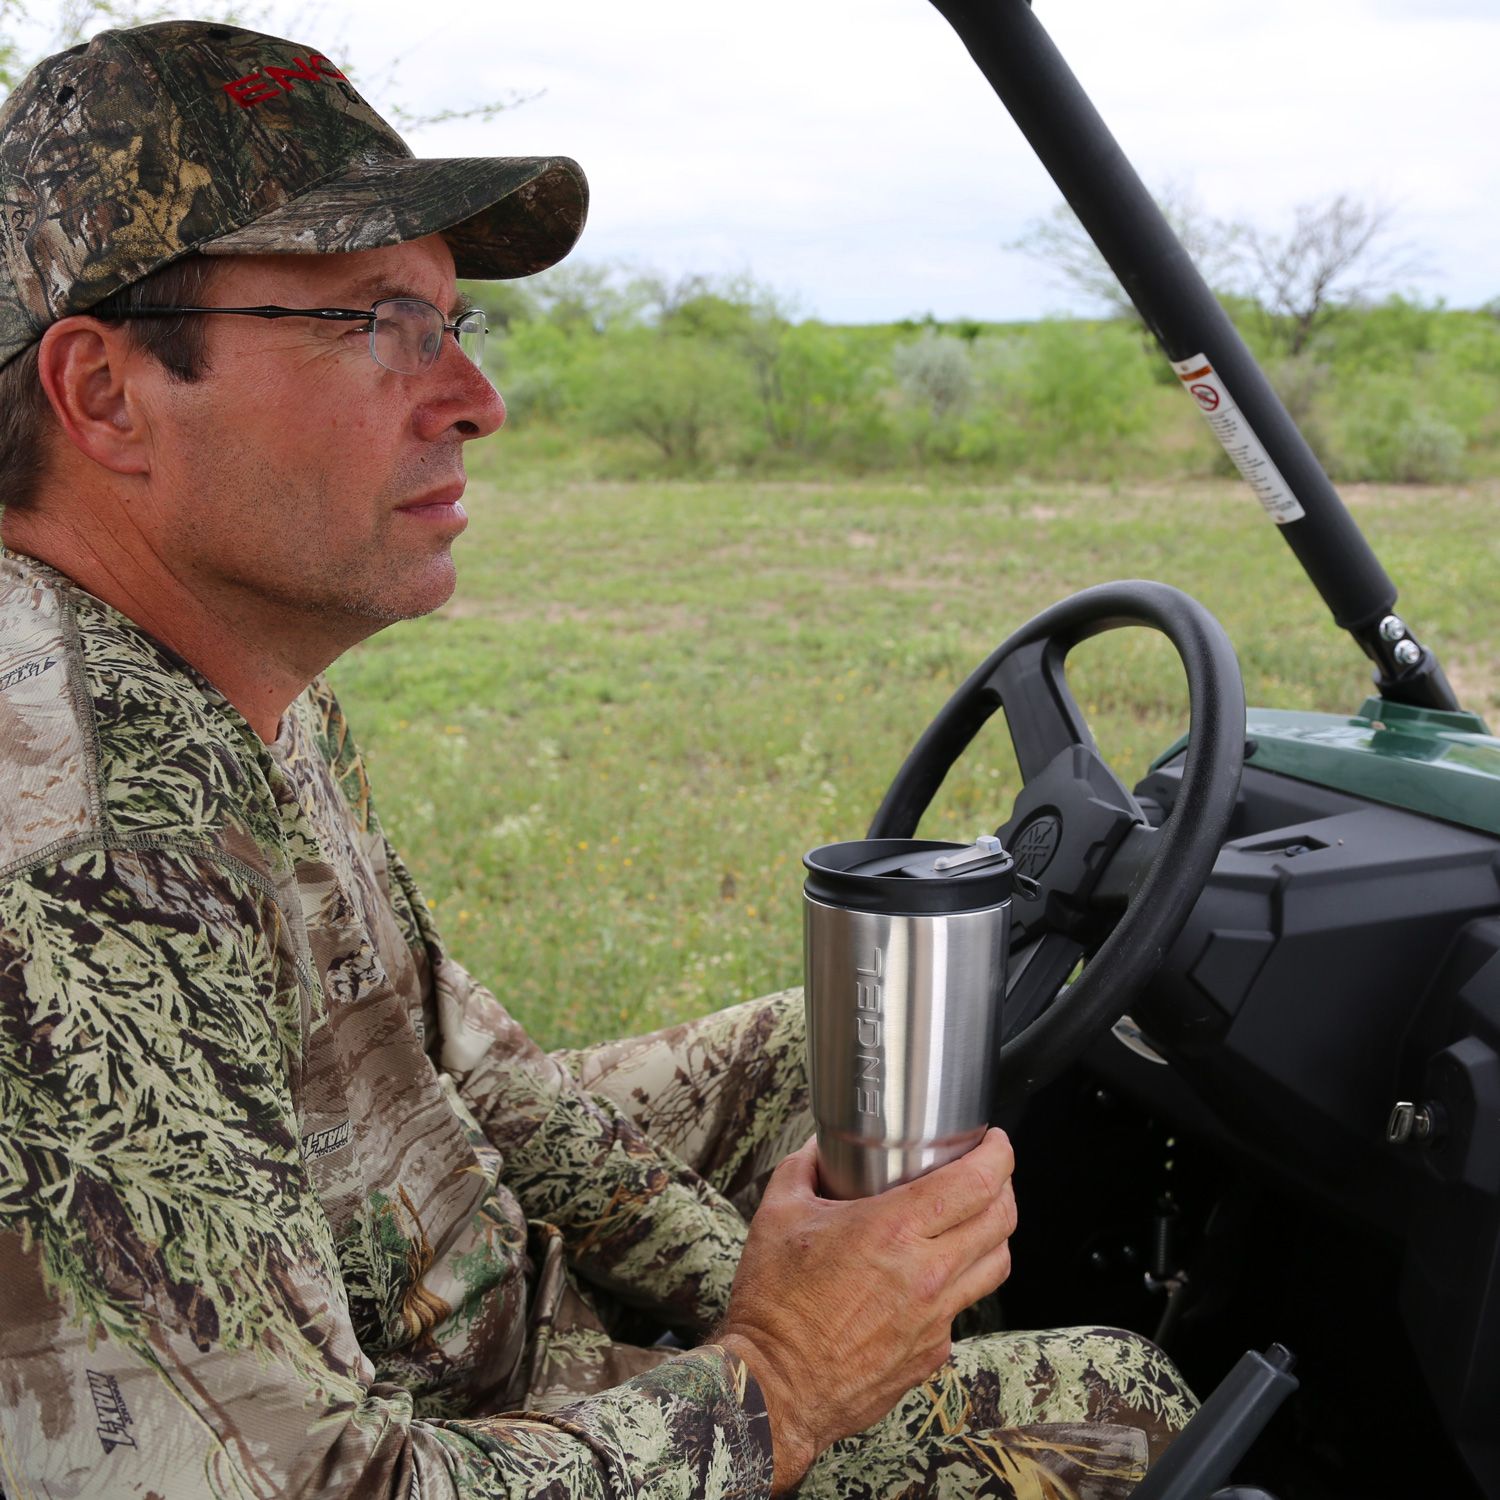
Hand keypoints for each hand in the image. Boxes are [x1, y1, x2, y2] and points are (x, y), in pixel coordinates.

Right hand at [716, 1127, 1016, 1491]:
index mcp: (892, 1230)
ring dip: (994, 1233)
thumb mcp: (777, 1214)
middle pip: (1001, 1219)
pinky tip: (932, 1273)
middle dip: (1004, 1185)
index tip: (993, 1140)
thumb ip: (802, 1167)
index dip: (997, 1153)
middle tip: (990, 1172)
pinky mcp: (932, 1353)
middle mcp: (926, 1274)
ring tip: (976, 1218)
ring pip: (996, 1264)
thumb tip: (818, 1145)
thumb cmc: (773, 1304)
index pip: (976, 1183)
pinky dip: (958, 1281)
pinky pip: (962, 1306)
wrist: (773, 1387)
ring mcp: (935, 1319)